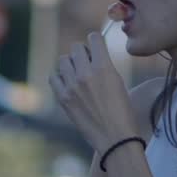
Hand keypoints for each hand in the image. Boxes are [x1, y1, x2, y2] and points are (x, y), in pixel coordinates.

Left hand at [49, 31, 136, 150]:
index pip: (93, 38)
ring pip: (64, 60)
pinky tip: (68, 83)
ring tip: (78, 74)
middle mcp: (85, 74)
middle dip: (83, 53)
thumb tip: (93, 55)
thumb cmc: (122, 112)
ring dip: (71, 64)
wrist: (114, 138)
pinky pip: (53, 77)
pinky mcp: (63, 99)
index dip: (96, 42)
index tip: (97, 49)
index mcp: (104, 67)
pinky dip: (59, 77)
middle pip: (76, 48)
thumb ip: (104, 66)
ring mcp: (72, 87)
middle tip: (88, 64)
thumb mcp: (118, 82)